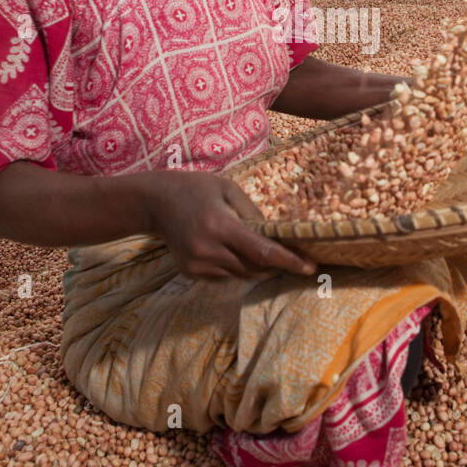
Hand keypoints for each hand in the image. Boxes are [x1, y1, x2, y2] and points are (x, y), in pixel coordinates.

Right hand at [142, 170, 317, 281]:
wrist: (155, 202)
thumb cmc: (196, 189)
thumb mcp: (228, 189)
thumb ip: (253, 213)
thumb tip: (276, 236)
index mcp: (220, 226)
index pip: (262, 252)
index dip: (289, 262)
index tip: (311, 268)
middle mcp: (208, 250)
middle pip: (254, 268)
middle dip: (275, 264)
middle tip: (293, 257)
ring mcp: (197, 265)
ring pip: (240, 275)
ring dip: (254, 265)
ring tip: (252, 246)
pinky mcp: (190, 272)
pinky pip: (224, 277)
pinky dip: (235, 267)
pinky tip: (228, 249)